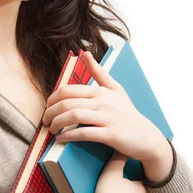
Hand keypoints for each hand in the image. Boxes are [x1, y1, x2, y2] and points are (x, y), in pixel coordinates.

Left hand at [42, 50, 166, 162]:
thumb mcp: (115, 89)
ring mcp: (108, 118)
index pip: (69, 90)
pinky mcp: (110, 135)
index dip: (53, 98)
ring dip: (57, 123)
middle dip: (51, 112)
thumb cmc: (127, 113)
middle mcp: (104, 102)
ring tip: (51, 130)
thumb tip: (85, 53)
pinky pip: (84, 133)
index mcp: (101, 91)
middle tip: (45, 120)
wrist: (146, 136)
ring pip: (74, 116)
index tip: (48, 106)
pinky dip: (69, 136)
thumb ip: (99, 73)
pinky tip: (61, 139)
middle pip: (68, 102)